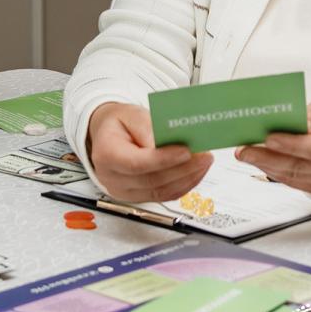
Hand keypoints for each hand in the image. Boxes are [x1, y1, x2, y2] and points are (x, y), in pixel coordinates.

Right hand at [85, 102, 212, 201]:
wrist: (109, 136)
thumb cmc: (120, 124)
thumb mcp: (131, 114)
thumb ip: (148, 127)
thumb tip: (168, 142)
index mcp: (106, 154)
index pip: (137, 163)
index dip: (164, 159)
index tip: (186, 151)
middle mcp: (112, 178)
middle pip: (152, 180)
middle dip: (183, 169)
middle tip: (204, 155)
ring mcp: (124, 191)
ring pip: (161, 192)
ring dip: (188, 178)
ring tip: (204, 162)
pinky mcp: (138, 197)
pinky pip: (164, 196)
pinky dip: (184, 185)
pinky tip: (196, 172)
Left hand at [235, 97, 310, 195]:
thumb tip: (300, 123)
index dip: (291, 144)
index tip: (269, 137)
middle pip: (298, 165)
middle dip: (267, 157)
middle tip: (244, 149)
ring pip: (291, 176)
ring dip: (265, 165)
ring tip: (245, 153)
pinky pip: (291, 181)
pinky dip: (272, 171)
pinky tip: (258, 160)